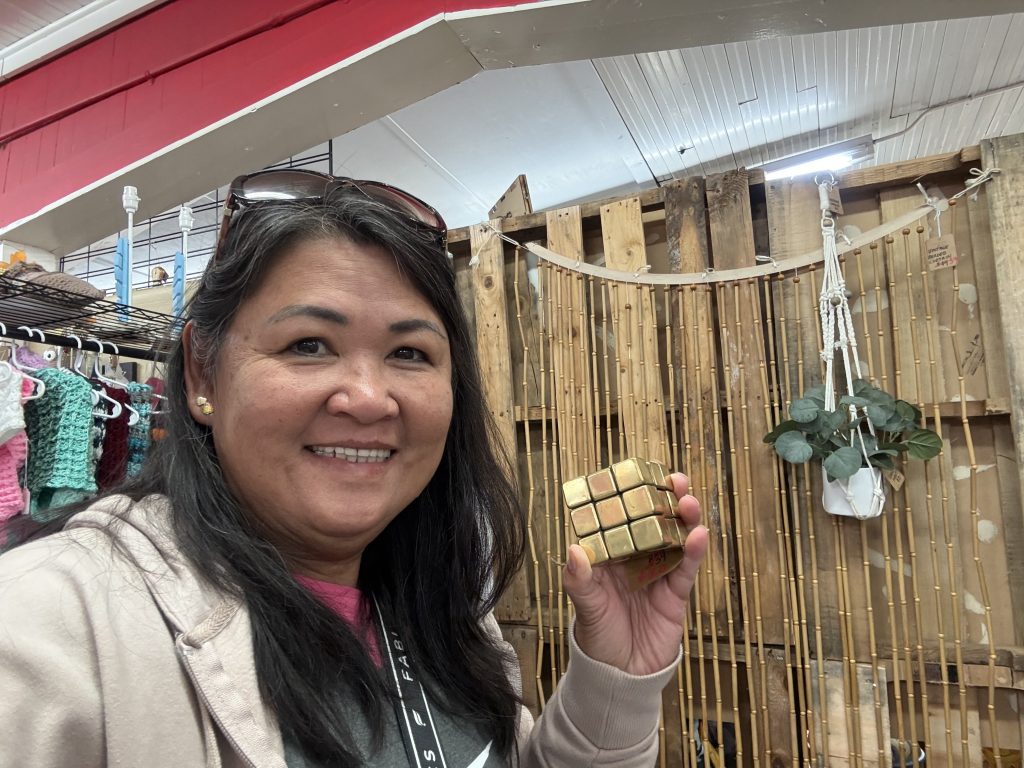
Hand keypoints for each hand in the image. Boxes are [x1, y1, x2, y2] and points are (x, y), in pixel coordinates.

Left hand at [563, 473, 708, 674]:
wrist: (621, 676)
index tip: (637, 474)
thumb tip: (573, 550)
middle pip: (652, 522)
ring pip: (673, 539)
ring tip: (689, 500)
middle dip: (663, 500)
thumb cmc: (597, 637)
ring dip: (683, 518)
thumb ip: (580, 581)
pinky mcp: (675, 593)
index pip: (619, 518)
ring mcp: (657, 574)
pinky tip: (700, 534)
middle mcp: (634, 559)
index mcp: (608, 556)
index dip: (630, 496)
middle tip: (674, 479)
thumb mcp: (585, 607)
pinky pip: (685, 568)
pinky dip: (694, 551)